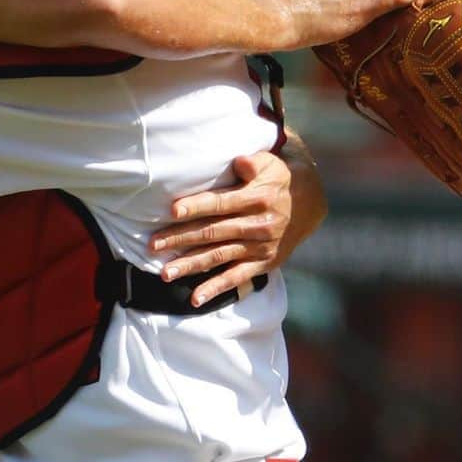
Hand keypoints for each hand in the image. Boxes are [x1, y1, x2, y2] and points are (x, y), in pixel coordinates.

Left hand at [148, 152, 296, 307]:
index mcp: (256, 199)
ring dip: (191, 265)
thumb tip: (239, 162)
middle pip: (213, 233)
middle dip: (181, 238)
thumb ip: (253, 163)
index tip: (172, 211)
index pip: (220, 204)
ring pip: (218, 257)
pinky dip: (215, 288)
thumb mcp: (269, 163)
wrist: (308, 203)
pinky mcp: (262, 264)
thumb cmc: (277, 178)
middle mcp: (257, 225)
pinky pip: (236, 278)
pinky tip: (195, 298)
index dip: (196, 207)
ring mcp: (259, 248)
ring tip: (165, 273)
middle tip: (153, 244)